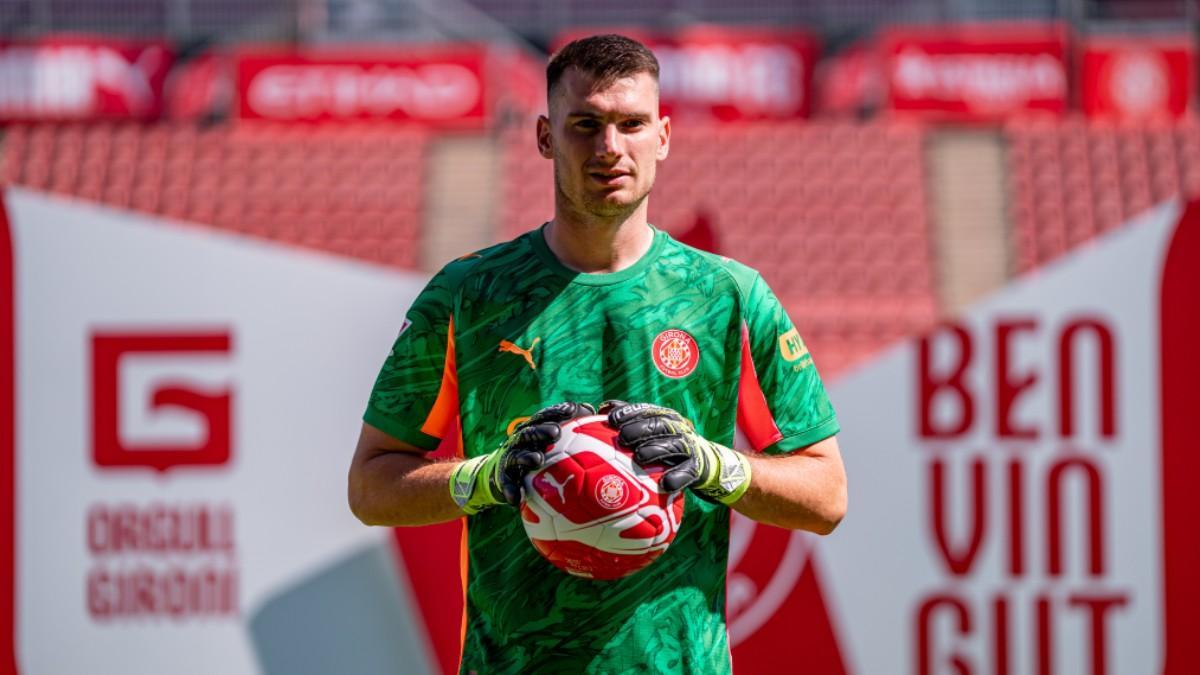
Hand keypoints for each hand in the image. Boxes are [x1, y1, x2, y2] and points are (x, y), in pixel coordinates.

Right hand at [449, 401, 594, 513]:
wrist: (500, 475)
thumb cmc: (535, 457)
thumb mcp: (550, 443)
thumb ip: (570, 432)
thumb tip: (593, 413)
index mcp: (532, 431)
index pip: (544, 417)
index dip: (557, 412)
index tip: (573, 410)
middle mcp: (519, 441)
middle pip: (530, 432)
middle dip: (541, 430)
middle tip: (556, 432)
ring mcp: (509, 458)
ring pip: (517, 455)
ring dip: (526, 457)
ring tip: (537, 459)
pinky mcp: (502, 477)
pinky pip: (506, 484)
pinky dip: (511, 490)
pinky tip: (516, 498)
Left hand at [604, 401, 751, 504]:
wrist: (706, 464)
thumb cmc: (668, 447)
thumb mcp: (653, 431)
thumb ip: (631, 420)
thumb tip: (603, 408)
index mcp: (666, 417)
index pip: (646, 410)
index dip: (629, 412)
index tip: (611, 418)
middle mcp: (679, 428)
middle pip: (659, 425)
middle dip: (640, 429)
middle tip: (622, 437)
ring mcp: (690, 447)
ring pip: (673, 445)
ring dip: (656, 450)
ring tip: (640, 456)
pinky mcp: (697, 468)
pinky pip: (687, 472)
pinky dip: (677, 477)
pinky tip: (665, 484)